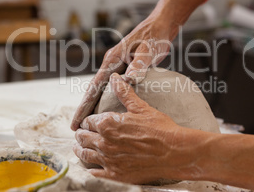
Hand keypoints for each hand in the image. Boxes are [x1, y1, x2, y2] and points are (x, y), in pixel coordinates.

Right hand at [70, 13, 176, 130]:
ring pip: (100, 90)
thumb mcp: (148, 51)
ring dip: (94, 106)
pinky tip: (109, 110)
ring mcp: (117, 66)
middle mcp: (111, 64)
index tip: (76, 123)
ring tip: (89, 124)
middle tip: (76, 130)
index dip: (84, 107)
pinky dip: (106, 99)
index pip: (94, 87)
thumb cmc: (154, 37)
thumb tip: (128, 81)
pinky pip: (112, 88)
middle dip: (84, 110)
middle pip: (93, 91)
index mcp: (112, 61)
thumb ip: (139, 65)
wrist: (160, 26)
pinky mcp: (125, 68)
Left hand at [73, 73, 194, 183]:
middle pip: (83, 138)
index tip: (87, 122)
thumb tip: (115, 78)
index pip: (88, 121)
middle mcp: (104, 142)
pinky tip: (91, 168)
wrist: (174, 152)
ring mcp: (109, 160)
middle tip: (80, 135)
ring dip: (80, 150)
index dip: (86, 121)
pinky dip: (90, 169)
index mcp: (108, 124)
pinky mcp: (115, 174)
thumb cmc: (160, 129)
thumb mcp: (141, 107)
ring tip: (79, 148)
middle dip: (81, 135)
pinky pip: (95, 172)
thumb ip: (124, 92)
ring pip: (85, 154)